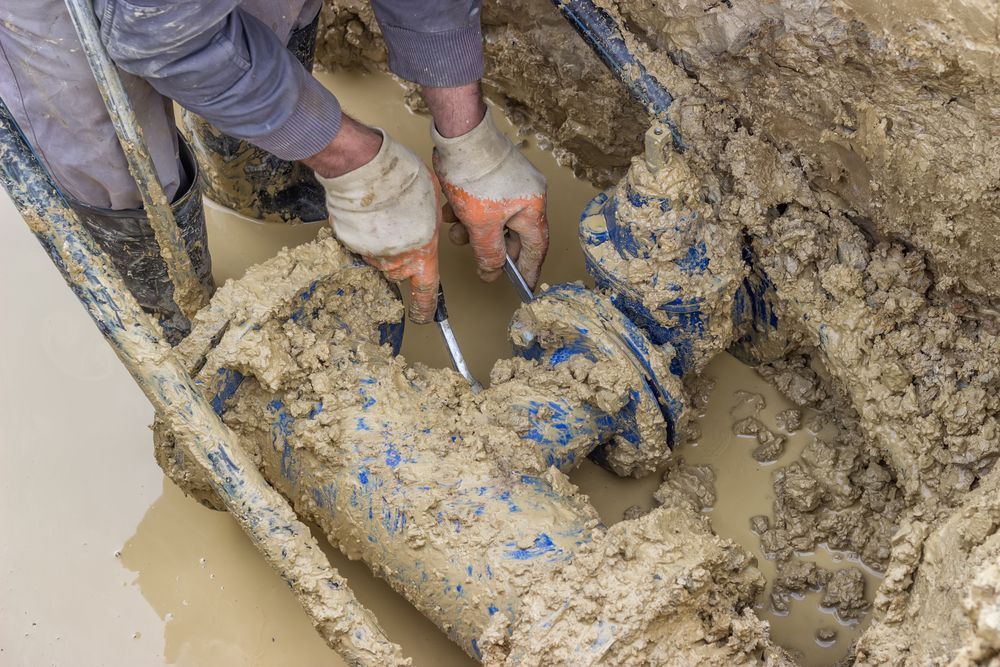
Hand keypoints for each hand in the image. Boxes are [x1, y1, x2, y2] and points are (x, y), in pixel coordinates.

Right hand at [311, 124, 440, 323]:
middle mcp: (395, 262)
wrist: (366, 169)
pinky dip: (365, 231)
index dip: (425, 307)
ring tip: (386, 212)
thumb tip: (426, 227)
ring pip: (380, 256)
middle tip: (403, 229)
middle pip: (400, 271)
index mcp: (422, 256)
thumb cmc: (404, 181)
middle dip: (403, 256)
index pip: (426, 292)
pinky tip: (369, 211)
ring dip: (384, 241)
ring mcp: (369, 255)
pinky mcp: (348, 243)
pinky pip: (360, 243)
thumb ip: (431, 225)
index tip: (425, 316)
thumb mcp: (433, 203)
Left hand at [431, 109, 547, 287]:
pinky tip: (451, 211)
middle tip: (479, 261)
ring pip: (495, 219)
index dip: (529, 270)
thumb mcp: (481, 223)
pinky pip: (486, 202)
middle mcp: (529, 194)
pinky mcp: (496, 174)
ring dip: (474, 230)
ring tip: (456, 230)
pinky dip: (469, 212)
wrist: (460, 134)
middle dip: (491, 247)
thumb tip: (492, 272)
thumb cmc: (475, 174)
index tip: (524, 288)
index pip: (536, 247)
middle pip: (513, 234)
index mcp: (533, 207)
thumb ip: (489, 252)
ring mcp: (512, 182)